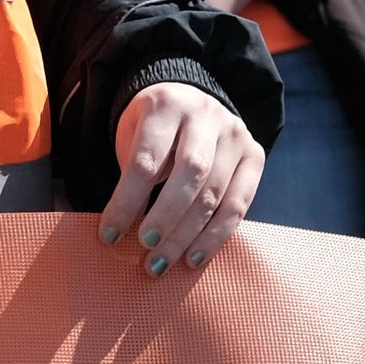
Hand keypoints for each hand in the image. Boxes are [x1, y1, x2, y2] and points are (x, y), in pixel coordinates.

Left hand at [100, 82, 264, 276]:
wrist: (188, 100)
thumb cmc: (151, 130)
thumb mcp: (132, 137)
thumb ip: (132, 175)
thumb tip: (120, 233)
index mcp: (166, 106)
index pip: (147, 160)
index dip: (127, 201)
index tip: (109, 234)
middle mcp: (206, 116)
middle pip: (190, 173)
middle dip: (166, 216)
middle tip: (146, 247)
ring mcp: (235, 135)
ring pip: (215, 193)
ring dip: (188, 235)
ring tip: (162, 263)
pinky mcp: (255, 155)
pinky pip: (239, 203)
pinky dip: (216, 235)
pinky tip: (194, 257)